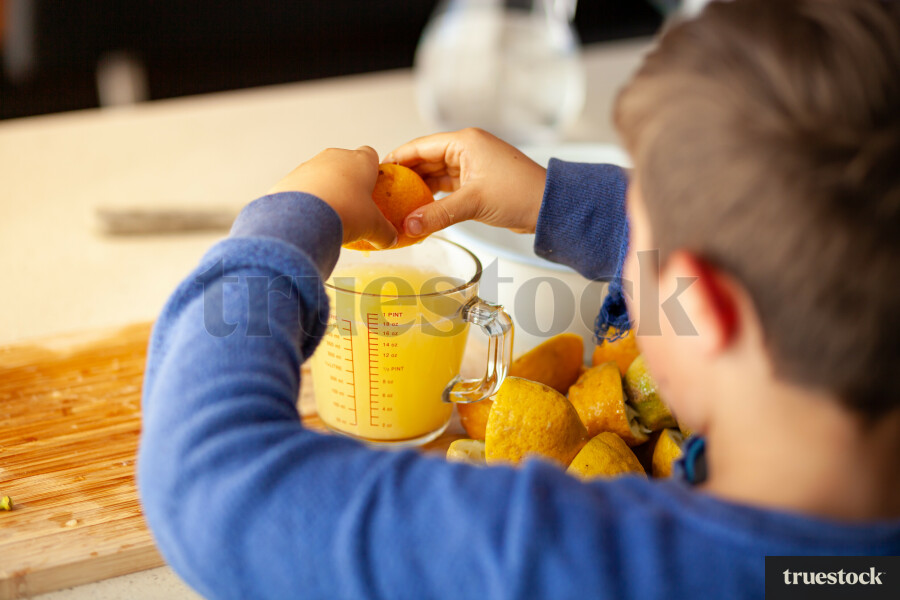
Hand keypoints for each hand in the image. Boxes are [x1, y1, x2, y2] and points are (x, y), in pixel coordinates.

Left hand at [268, 146, 397, 248]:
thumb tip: (390, 240)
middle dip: (347, 180)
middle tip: (351, 205)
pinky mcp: (290, 178)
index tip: (372, 188)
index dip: (372, 170)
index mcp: (360, 161)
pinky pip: (302, 186)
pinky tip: (310, 218)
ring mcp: (310, 165)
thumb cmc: (345, 213)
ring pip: (321, 174)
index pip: (370, 155)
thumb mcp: (373, 227)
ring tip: (329, 215)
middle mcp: (334, 156)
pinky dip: (307, 199)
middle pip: (344, 163)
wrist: (304, 217)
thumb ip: (385, 232)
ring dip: (326, 189)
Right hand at [386, 128, 546, 237]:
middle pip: (425, 160)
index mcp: (464, 142)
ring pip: (436, 175)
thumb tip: (408, 226)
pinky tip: (420, 210)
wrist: (549, 207)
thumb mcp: (473, 203)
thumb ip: (437, 215)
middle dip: (405, 177)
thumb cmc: (520, 194)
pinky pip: (447, 187)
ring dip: (419, 189)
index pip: (419, 147)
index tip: (376, 173)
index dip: (396, 159)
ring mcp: (472, 165)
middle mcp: (466, 149)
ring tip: (396, 203)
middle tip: (383, 192)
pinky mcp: (477, 182)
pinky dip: (434, 197)